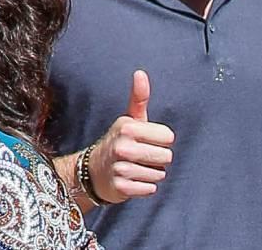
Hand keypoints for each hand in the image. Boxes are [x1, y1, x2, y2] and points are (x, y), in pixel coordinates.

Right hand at [87, 70, 174, 202]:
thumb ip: (139, 97)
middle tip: (142, 156)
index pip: (169, 138)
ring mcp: (120, 169)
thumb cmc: (119, 142)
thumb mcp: (129, 119)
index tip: (147, 141)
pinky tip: (133, 180)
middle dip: (158, 159)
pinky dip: (145, 187)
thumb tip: (140, 72)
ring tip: (136, 168)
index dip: (161, 141)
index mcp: (128, 127)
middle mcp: (123, 147)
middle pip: (166, 157)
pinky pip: (150, 189)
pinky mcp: (121, 188)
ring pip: (159, 174)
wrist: (93, 172)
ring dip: (152, 173)